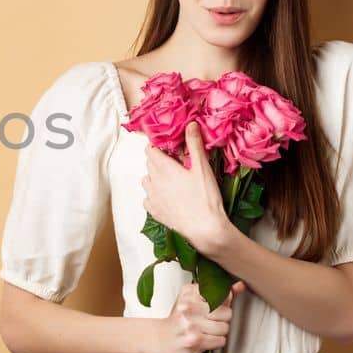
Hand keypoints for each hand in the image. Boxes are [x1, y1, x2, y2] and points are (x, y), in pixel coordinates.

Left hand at [143, 121, 231, 256]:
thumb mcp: (202, 167)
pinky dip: (155, 195)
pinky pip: (148, 198)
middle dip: (160, 160)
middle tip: (177, 162)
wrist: (204, 228)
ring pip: (147, 180)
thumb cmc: (205, 198)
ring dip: (156, 177)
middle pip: (149, 164)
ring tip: (173, 180)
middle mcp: (152, 181)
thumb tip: (190, 124)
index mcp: (163, 168)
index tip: (170, 147)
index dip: (158, 146)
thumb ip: (194, 144)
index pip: (150, 150)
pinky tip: (168, 197)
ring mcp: (151, 197)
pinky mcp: (154, 211)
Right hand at [146, 281, 246, 352]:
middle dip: (222, 320)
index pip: (221, 294)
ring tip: (206, 332)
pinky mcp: (194, 340)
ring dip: (219, 333)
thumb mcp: (194, 301)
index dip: (223, 304)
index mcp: (189, 293)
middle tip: (208, 322)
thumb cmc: (178, 321)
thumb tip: (240, 286)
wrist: (158, 340)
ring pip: (225, 328)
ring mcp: (190, 323)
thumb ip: (218, 294)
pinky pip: (220, 341)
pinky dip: (216, 343)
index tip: (213, 308)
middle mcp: (189, 306)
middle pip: (226, 312)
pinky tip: (205, 340)